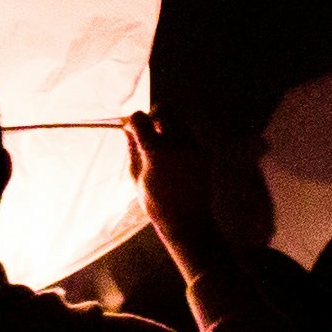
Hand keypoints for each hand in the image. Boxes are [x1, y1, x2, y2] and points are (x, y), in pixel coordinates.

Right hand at [127, 106, 189, 223]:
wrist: (188, 221)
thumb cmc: (156, 204)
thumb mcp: (136, 177)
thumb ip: (132, 149)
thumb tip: (128, 131)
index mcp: (155, 151)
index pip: (140, 118)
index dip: (133, 121)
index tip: (131, 128)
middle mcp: (176, 143)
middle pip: (164, 110)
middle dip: (153, 117)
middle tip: (148, 132)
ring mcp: (193, 146)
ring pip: (178, 121)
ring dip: (167, 128)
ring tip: (162, 150)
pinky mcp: (204, 152)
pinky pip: (188, 136)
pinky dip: (179, 141)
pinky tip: (174, 161)